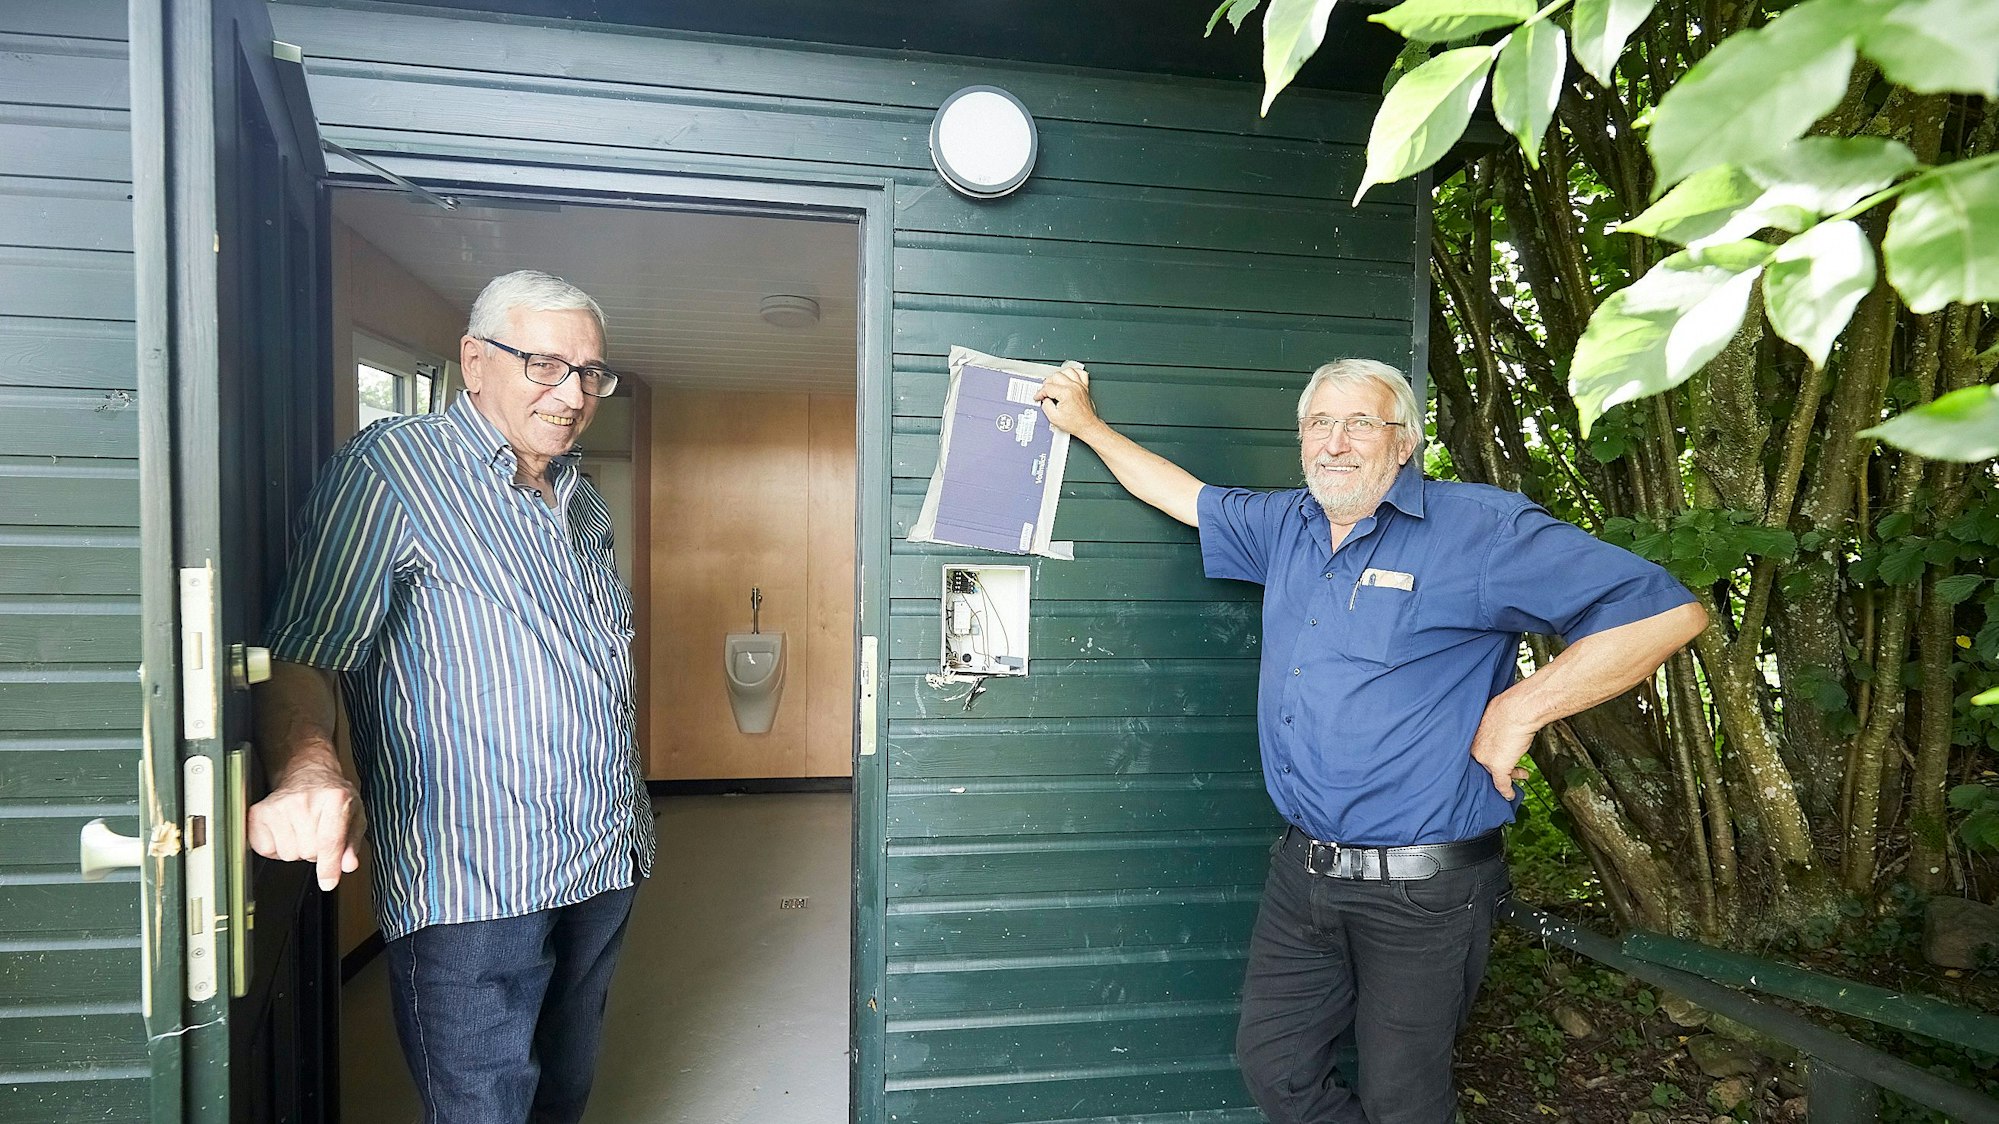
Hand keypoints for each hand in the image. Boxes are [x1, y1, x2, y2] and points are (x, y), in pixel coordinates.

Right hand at [246, 761, 365, 890]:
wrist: (307, 774)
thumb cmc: (332, 796)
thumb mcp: (354, 816)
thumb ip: (352, 843)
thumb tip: (348, 865)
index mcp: (335, 798)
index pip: (329, 841)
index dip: (329, 866)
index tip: (328, 882)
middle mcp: (305, 800)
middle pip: (309, 852)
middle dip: (316, 852)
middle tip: (317, 833)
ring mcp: (279, 806)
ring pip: (288, 855)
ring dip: (297, 849)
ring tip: (302, 829)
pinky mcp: (258, 812)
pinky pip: (266, 850)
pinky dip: (276, 848)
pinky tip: (285, 831)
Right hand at [1034, 361, 1101, 436]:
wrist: (1088, 426)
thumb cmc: (1075, 423)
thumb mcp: (1054, 418)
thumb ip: (1046, 406)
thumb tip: (1044, 399)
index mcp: (1066, 393)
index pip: (1048, 387)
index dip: (1040, 393)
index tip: (1038, 397)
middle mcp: (1074, 387)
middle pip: (1056, 376)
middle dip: (1047, 384)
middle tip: (1045, 391)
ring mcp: (1080, 386)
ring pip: (1067, 371)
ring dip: (1059, 375)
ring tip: (1055, 383)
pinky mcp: (1085, 387)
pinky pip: (1081, 373)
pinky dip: (1074, 372)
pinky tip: (1069, 376)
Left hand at [1469, 701, 1535, 799]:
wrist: (1517, 710)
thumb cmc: (1509, 709)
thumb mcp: (1494, 717)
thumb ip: (1492, 727)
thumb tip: (1501, 727)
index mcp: (1470, 736)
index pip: (1476, 752)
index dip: (1487, 756)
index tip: (1495, 759)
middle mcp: (1474, 748)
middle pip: (1484, 764)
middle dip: (1496, 768)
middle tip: (1509, 768)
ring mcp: (1485, 759)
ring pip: (1493, 773)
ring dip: (1507, 777)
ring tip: (1520, 775)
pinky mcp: (1498, 767)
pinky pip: (1501, 784)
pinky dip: (1506, 791)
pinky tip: (1510, 795)